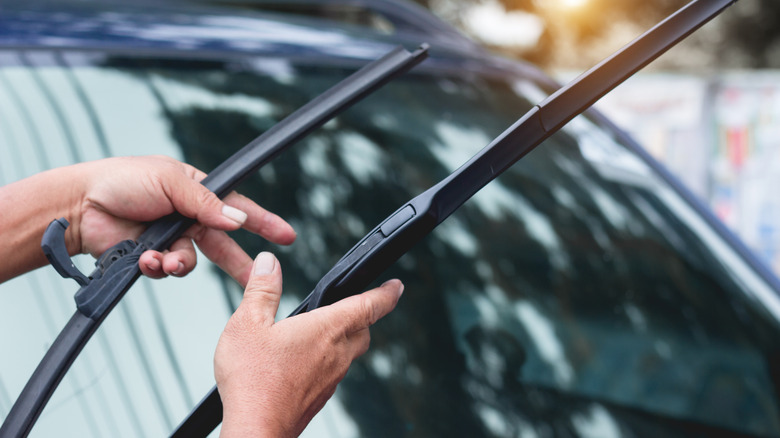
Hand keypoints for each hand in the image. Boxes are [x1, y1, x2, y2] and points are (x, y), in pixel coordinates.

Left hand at [76, 156, 295, 285]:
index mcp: (196, 192)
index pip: (237, 208)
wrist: (80, 205)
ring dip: (181, 263)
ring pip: (192, 262)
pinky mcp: (152, 256)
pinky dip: (159, 267)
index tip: (287, 236)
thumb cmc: (122, 180)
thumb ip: (206, 203)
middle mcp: (187, 217)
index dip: (263, 222)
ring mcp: (170, 238)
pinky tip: (145, 259)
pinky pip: (167, 269)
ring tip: (164, 260)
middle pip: (223, 244)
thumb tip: (236, 221)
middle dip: (239, 263)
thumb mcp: (170, 181)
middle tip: (257, 280)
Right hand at [214, 252, 402, 436]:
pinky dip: (326, 361)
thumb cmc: (253, 380)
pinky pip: (333, 373)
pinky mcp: (320, 397)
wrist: (256, 430)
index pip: (369, 305)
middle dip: (363, 316)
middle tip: (355, 307)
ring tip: (320, 332)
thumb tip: (268, 264)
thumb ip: (261, 290)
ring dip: (342, 340)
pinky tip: (303, 362)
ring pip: (349, 354)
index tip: (397, 287)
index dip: (386, 293)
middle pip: (363, 331)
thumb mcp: (248, 324)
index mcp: (327, 329)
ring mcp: (331, 379)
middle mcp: (336, 354)